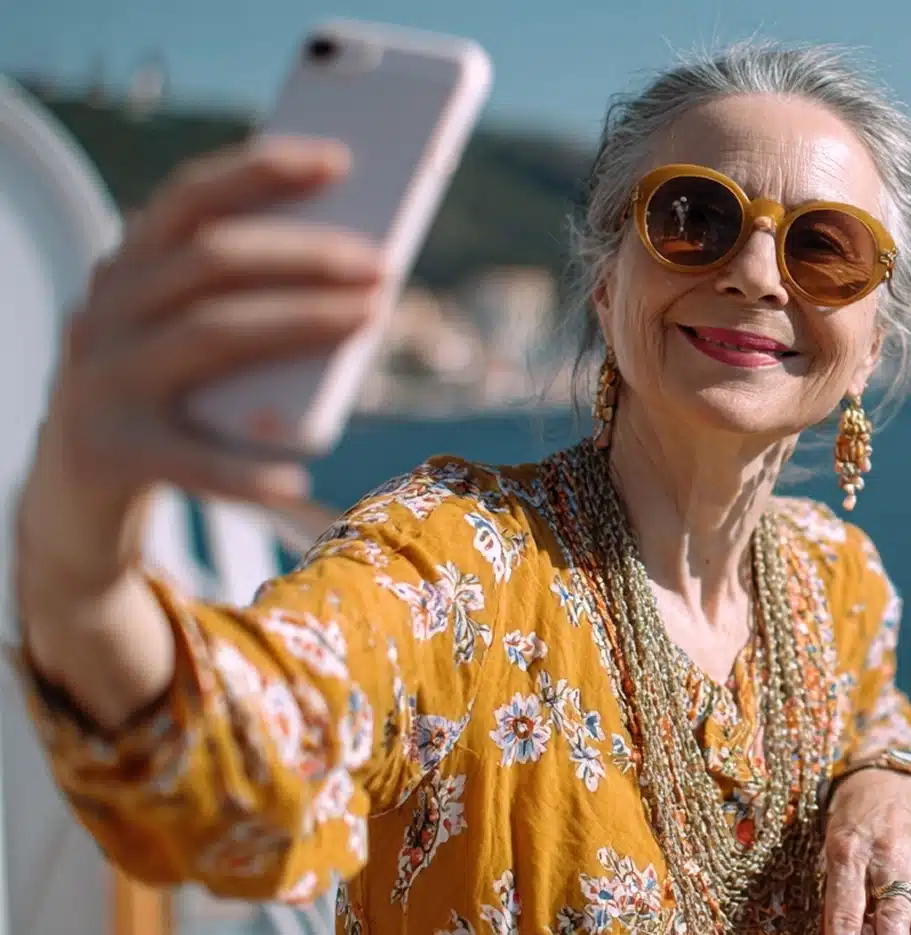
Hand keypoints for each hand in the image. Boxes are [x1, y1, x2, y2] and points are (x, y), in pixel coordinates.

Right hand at [20, 137, 383, 585]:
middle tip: (380, 262)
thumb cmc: (162, 395)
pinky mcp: (111, 451)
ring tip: (372, 315)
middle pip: (211, 259)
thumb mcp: (184, 336)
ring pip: (210, 333)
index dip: (262, 171)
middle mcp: (107, 310)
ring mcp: (102, 379)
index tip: (340, 160)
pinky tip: (299, 479)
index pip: (192, 198)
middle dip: (304, 253)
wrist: (75, 481)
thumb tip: (354, 286)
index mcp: (128, 268)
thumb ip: (241, 304)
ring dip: (300, 319)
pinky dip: (248, 470)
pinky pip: (191, 459)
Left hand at [824, 768, 910, 934]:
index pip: (844, 910)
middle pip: (891, 920)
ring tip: (880, 929)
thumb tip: (837, 928)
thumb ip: (838, 885)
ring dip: (894, 928)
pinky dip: (907, 914)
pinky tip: (898, 917)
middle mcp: (881, 858)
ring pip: (908, 913)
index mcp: (846, 851)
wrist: (886, 780)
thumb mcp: (834, 843)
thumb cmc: (853, 814)